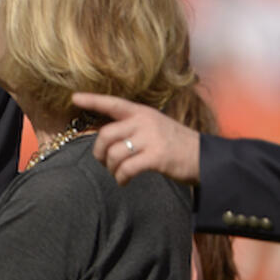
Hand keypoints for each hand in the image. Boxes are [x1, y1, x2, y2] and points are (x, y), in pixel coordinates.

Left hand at [71, 92, 199, 185]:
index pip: (113, 104)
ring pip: (114, 153)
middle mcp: (144, 122)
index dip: (93, 100)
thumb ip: (132, 128)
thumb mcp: (154, 127)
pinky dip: (121, 178)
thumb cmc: (175, 145)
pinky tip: (124, 181)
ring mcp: (151, 139)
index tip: (74, 98)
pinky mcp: (156, 157)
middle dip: (98, 152)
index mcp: (142, 113)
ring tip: (118, 174)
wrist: (205, 158)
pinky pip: (126, 168)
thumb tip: (104, 138)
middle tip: (103, 163)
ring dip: (111, 168)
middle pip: (105, 135)